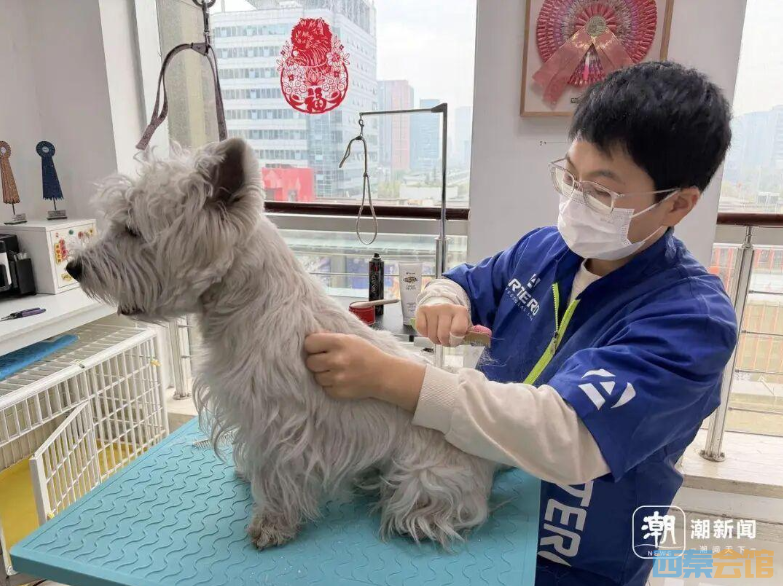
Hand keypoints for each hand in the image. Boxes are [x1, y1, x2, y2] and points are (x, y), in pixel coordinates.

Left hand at [303, 332, 424, 410]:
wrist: (383, 375)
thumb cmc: (367, 353)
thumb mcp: (351, 338)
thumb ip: (330, 337)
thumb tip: (311, 336)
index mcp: (338, 343)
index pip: (309, 343)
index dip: (313, 346)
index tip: (319, 348)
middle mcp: (336, 360)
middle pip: (310, 362)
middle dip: (317, 361)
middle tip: (328, 360)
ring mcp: (337, 378)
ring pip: (316, 376)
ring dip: (324, 374)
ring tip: (337, 371)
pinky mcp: (338, 392)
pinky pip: (324, 388)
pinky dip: (330, 385)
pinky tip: (341, 380)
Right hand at [415, 303, 469, 346]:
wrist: (440, 302)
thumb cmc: (454, 318)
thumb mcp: (465, 323)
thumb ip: (472, 332)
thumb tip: (487, 335)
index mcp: (460, 311)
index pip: (458, 331)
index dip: (456, 340)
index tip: (455, 340)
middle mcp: (447, 308)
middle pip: (443, 335)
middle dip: (444, 342)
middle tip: (446, 341)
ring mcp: (433, 308)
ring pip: (432, 334)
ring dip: (435, 340)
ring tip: (438, 336)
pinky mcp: (422, 309)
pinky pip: (421, 329)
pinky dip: (425, 334)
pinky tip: (430, 330)